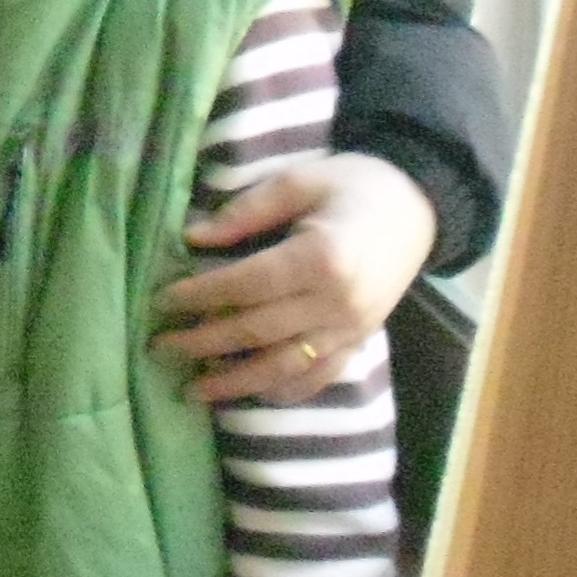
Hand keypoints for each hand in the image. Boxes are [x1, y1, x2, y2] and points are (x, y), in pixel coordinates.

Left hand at [153, 153, 437, 403]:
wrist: (417, 207)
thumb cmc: (353, 185)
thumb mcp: (298, 180)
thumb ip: (246, 211)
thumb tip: (194, 238)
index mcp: (321, 258)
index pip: (246, 285)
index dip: (200, 296)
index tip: (160, 301)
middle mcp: (337, 302)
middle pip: (257, 331)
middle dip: (203, 343)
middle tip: (159, 347)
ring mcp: (352, 328)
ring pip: (284, 366)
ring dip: (235, 383)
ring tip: (193, 389)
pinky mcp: (361, 341)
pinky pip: (319, 377)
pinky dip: (285, 391)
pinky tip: (252, 396)